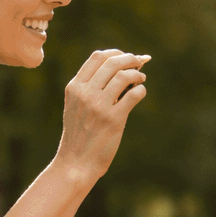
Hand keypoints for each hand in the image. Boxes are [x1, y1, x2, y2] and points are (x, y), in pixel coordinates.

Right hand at [57, 49, 148, 178]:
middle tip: (140, 64)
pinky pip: (134, 94)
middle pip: (113, 62)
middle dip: (131, 59)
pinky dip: (141, 90)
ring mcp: (99, 106)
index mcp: (74, 88)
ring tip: (141, 79)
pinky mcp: (114, 119)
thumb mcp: (75, 106)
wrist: (76, 162)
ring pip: (124, 76)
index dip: (116, 53)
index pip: (97, 57)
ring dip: (137, 74)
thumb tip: (119, 69)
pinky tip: (140, 93)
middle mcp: (85, 93)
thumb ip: (89, 88)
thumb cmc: (79, 135)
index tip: (126, 57)